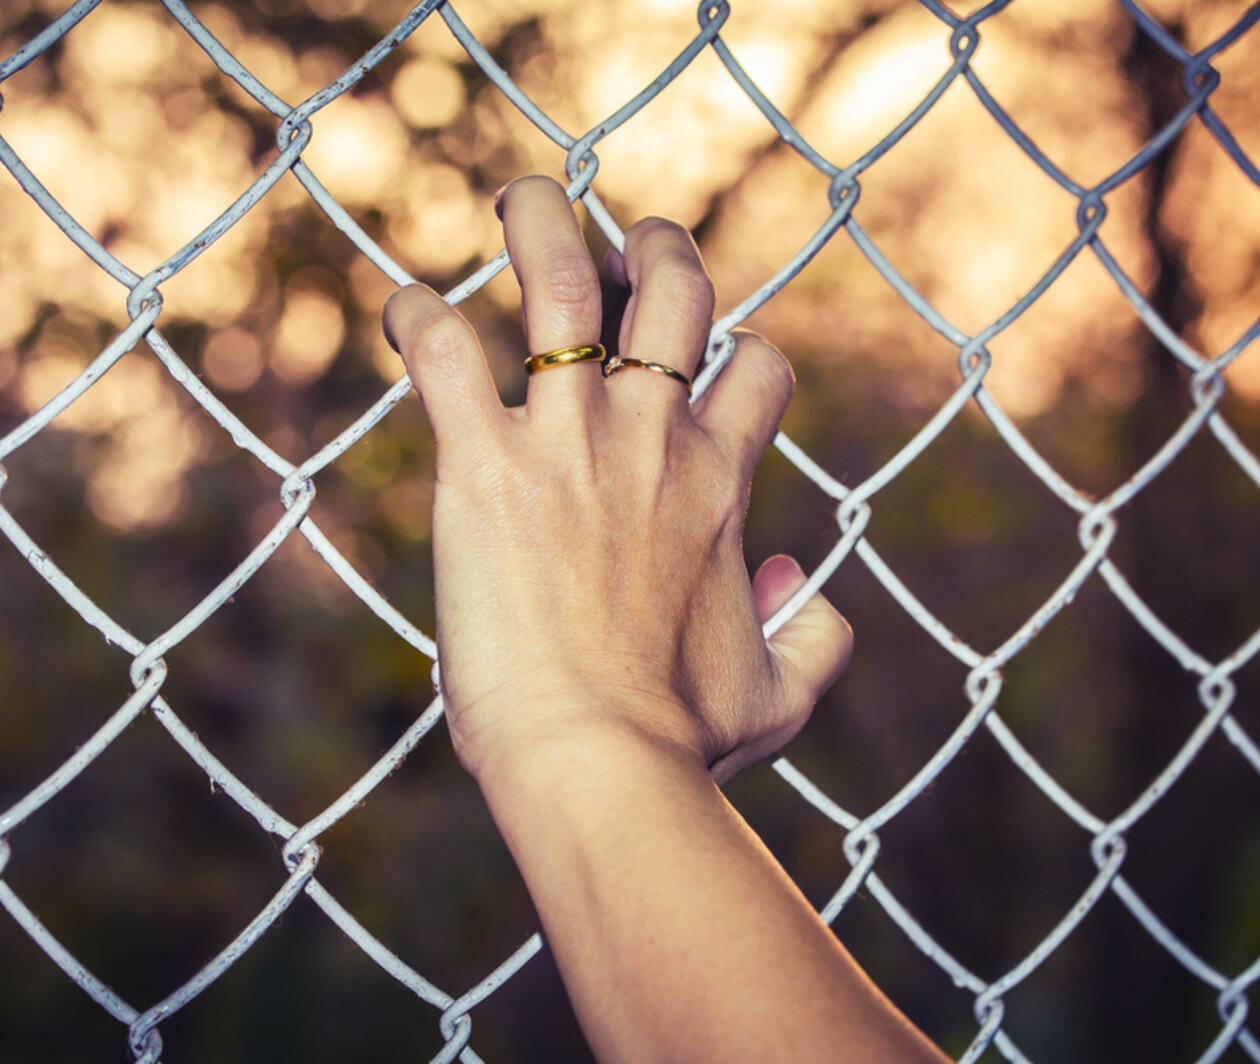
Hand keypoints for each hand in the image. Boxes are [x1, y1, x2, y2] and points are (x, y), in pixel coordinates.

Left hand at [382, 175, 851, 783]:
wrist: (601, 761)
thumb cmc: (685, 739)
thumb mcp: (781, 695)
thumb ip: (817, 636)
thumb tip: (809, 588)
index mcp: (721, 480)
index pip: (758, 366)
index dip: (738, 355)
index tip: (701, 372)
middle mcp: (655, 437)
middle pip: (675, 286)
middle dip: (656, 249)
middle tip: (619, 254)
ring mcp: (572, 442)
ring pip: (563, 282)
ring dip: (542, 224)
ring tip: (522, 202)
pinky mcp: (486, 469)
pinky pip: (445, 356)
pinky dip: (419, 320)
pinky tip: (405, 313)